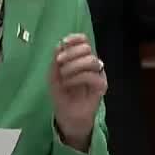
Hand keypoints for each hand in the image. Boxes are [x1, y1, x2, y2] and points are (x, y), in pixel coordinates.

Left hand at [49, 33, 107, 148]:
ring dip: (73, 66)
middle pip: (87, 48)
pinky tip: (68, 84)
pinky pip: (92, 76)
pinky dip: (77, 78)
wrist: (67, 116)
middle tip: (59, 62)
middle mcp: (91, 64)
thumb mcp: (53, 75)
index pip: (84, 41)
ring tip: (63, 75)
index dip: (75, 38)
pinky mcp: (101, 86)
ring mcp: (98, 74)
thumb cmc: (62, 95)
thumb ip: (56, 60)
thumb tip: (60, 44)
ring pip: (91, 60)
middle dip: (71, 53)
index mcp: (81, 58)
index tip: (64, 42)